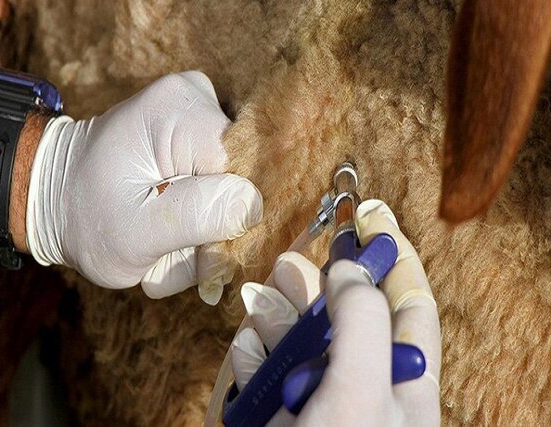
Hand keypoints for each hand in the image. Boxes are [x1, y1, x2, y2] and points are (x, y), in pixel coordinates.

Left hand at [26, 71, 262, 303]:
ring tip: (161, 239)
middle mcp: (196, 96)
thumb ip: (195, 218)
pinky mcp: (198, 132)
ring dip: (202, 228)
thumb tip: (254, 205)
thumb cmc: (85, 218)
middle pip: (240, 179)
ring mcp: (199, 110)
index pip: (243, 172)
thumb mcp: (134, 233)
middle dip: (210, 227)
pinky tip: (166, 222)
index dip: (225, 219)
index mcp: (178, 110)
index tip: (192, 248)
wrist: (53, 199)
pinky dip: (197, 215)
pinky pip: (221, 184)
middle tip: (167, 249)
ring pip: (233, 188)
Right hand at [231, 200, 440, 425]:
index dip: (393, 254)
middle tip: (290, 263)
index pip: (409, 301)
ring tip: (259, 301)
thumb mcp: (361, 393)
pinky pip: (267, 366)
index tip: (371, 214)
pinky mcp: (281, 408)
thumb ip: (361, 322)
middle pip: (343, 311)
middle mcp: (364, 381)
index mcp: (404, 376)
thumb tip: (346, 270)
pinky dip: (254, 352)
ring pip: (299, 335)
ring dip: (276, 312)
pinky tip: (249, 349)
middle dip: (314, 281)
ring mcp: (320, 394)